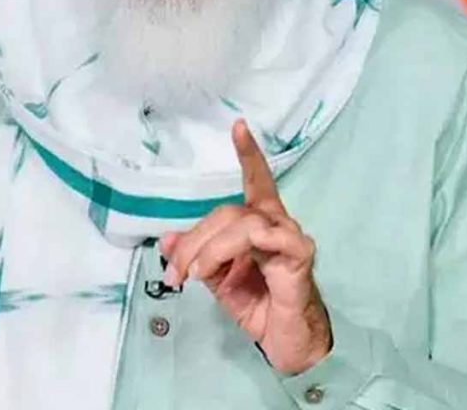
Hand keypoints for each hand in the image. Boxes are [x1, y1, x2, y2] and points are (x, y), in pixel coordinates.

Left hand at [159, 119, 331, 373]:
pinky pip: (271, 237)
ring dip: (210, 250)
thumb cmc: (257, 303)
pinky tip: (236, 261)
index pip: (255, 180)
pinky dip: (246, 245)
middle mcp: (276, 221)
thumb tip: (166, 239)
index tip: (238, 125)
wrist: (284, 341)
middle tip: (176, 275)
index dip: (248, 153)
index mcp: (258, 222)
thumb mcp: (215, 278)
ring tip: (196, 276)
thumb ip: (194, 256)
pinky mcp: (299, 256)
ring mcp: (290, 236)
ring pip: (242, 223)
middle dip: (195, 241)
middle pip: (228, 212)